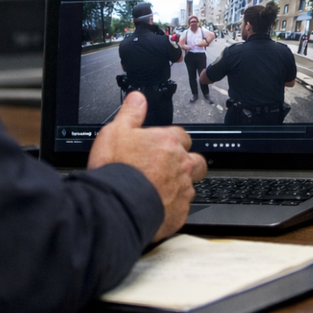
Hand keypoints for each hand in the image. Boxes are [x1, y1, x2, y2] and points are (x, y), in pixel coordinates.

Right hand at [89, 92, 207, 239]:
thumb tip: (138, 98)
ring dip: (178, 187)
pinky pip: (181, 209)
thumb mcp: (116, 131)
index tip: (163, 145)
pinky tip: (157, 208)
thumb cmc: (118, 169)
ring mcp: (182, 190)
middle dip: (188, 163)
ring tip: (159, 191)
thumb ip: (130, 113)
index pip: (182, 136)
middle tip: (168, 168)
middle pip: (196, 161)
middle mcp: (181, 165)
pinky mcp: (179, 214)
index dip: (172, 141)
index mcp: (168, 143)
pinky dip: (171, 208)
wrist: (117, 206)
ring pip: (190, 186)